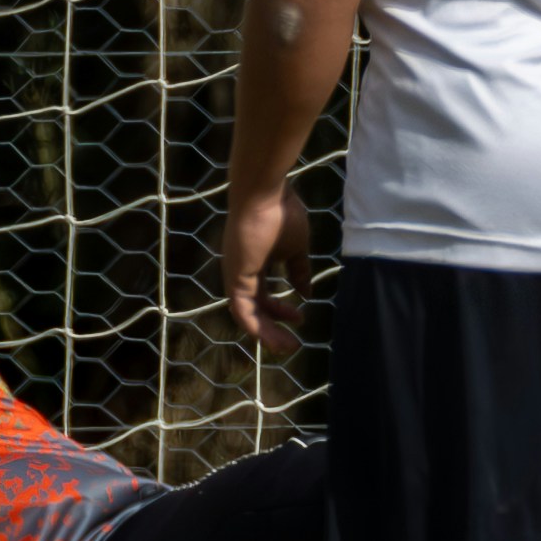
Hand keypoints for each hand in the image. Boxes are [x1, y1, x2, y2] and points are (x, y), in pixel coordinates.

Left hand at [222, 182, 312, 354]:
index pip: (263, 294)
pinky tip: (274, 336)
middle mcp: (241, 271)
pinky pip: (242, 310)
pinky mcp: (234, 277)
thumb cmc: (281, 213)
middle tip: (292, 343)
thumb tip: (306, 293)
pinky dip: (256, 326)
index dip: (280, 309)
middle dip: (273, 326)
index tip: (300, 316)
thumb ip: (298, 271)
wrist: (265, 194)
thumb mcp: (296, 249)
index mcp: (255, 263)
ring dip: (266, 333)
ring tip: (287, 347)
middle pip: (255, 307)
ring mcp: (235, 274)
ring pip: (247, 314)